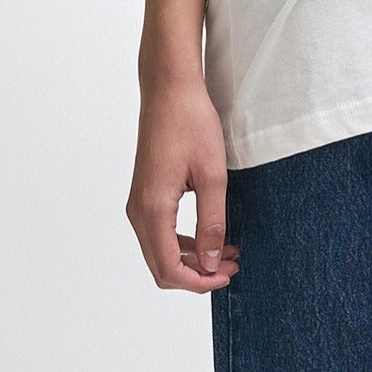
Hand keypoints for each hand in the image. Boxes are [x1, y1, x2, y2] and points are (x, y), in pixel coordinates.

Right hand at [128, 71, 238, 291]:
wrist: (169, 90)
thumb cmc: (191, 124)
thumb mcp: (213, 176)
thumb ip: (212, 223)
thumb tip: (212, 261)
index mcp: (153, 208)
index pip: (169, 268)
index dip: (200, 281)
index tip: (228, 274)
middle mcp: (138, 210)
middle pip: (161, 266)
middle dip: (197, 274)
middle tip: (233, 265)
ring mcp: (138, 203)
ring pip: (159, 252)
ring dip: (192, 259)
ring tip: (229, 251)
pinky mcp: (145, 195)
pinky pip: (159, 233)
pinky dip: (184, 243)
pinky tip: (211, 235)